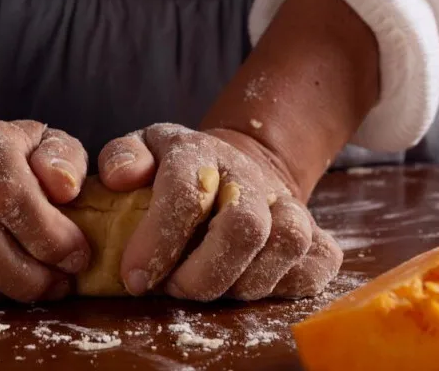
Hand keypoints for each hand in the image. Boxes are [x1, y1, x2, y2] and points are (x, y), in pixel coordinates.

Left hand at [99, 123, 342, 300]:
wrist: (237, 165)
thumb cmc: (175, 169)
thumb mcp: (142, 149)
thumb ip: (121, 156)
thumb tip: (121, 178)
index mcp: (199, 153)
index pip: (185, 194)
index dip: (157, 243)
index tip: (134, 278)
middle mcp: (249, 177)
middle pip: (244, 227)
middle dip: (202, 275)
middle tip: (172, 289)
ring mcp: (289, 204)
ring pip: (285, 247)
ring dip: (240, 284)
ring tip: (205, 287)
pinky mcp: (316, 234)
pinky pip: (317, 267)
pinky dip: (284, 287)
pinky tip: (246, 284)